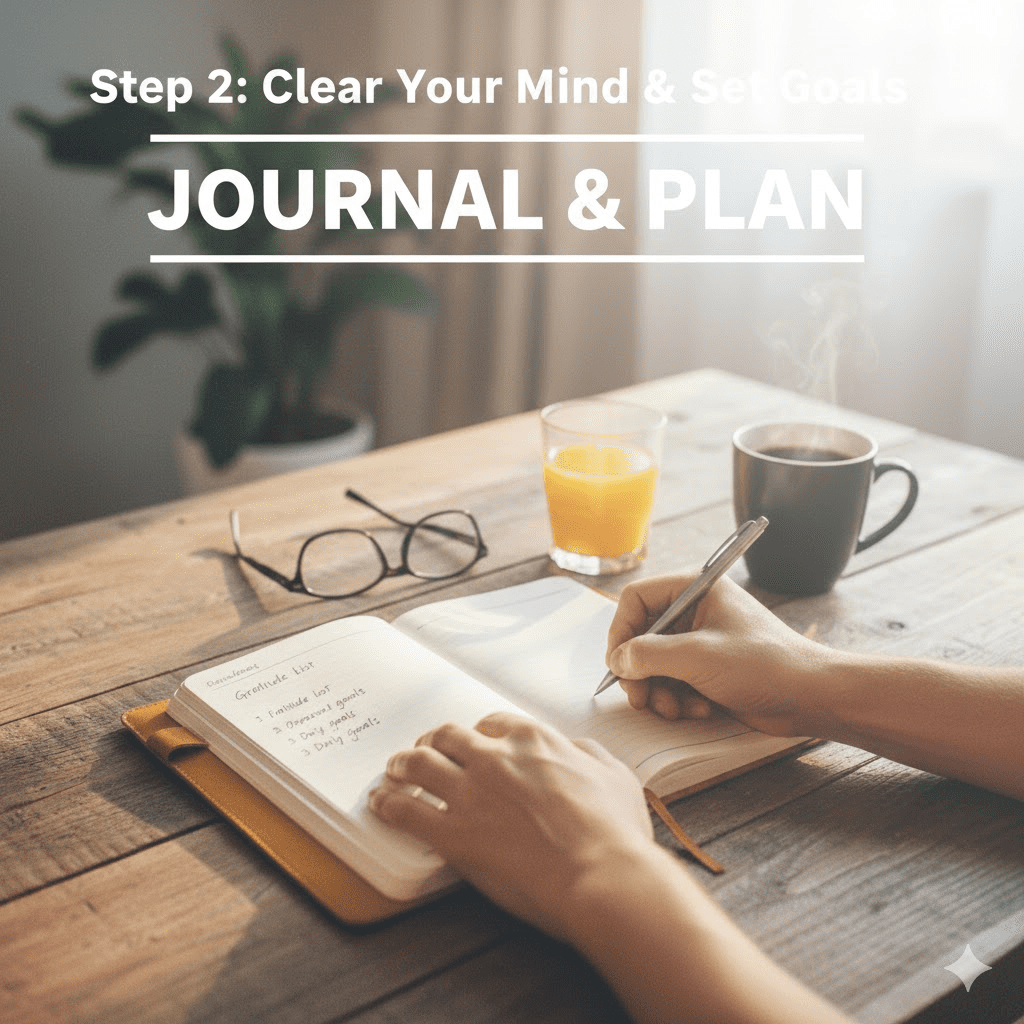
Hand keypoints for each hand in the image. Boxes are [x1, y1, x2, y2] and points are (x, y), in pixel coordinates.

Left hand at [369, 712, 656, 941]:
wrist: (603, 876)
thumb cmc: (615, 833)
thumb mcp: (615, 775)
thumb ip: (587, 754)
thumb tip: (575, 750)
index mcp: (534, 740)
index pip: (493, 723)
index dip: (478, 732)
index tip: (474, 742)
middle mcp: (496, 758)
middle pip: (448, 736)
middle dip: (432, 741)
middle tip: (425, 750)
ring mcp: (471, 793)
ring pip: (419, 764)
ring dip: (402, 765)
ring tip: (394, 771)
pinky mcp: (454, 833)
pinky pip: (406, 811)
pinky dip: (388, 804)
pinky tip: (382, 804)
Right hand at [605, 574, 831, 735]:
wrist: (811, 697)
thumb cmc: (763, 665)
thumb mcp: (698, 656)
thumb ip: (649, 655)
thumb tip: (617, 660)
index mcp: (695, 589)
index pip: (637, 598)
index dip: (621, 630)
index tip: (617, 664)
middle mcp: (695, 610)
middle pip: (641, 636)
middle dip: (639, 671)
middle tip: (639, 699)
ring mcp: (701, 641)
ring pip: (655, 664)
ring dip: (659, 691)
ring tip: (675, 710)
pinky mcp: (708, 669)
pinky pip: (674, 682)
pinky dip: (678, 699)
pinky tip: (699, 711)